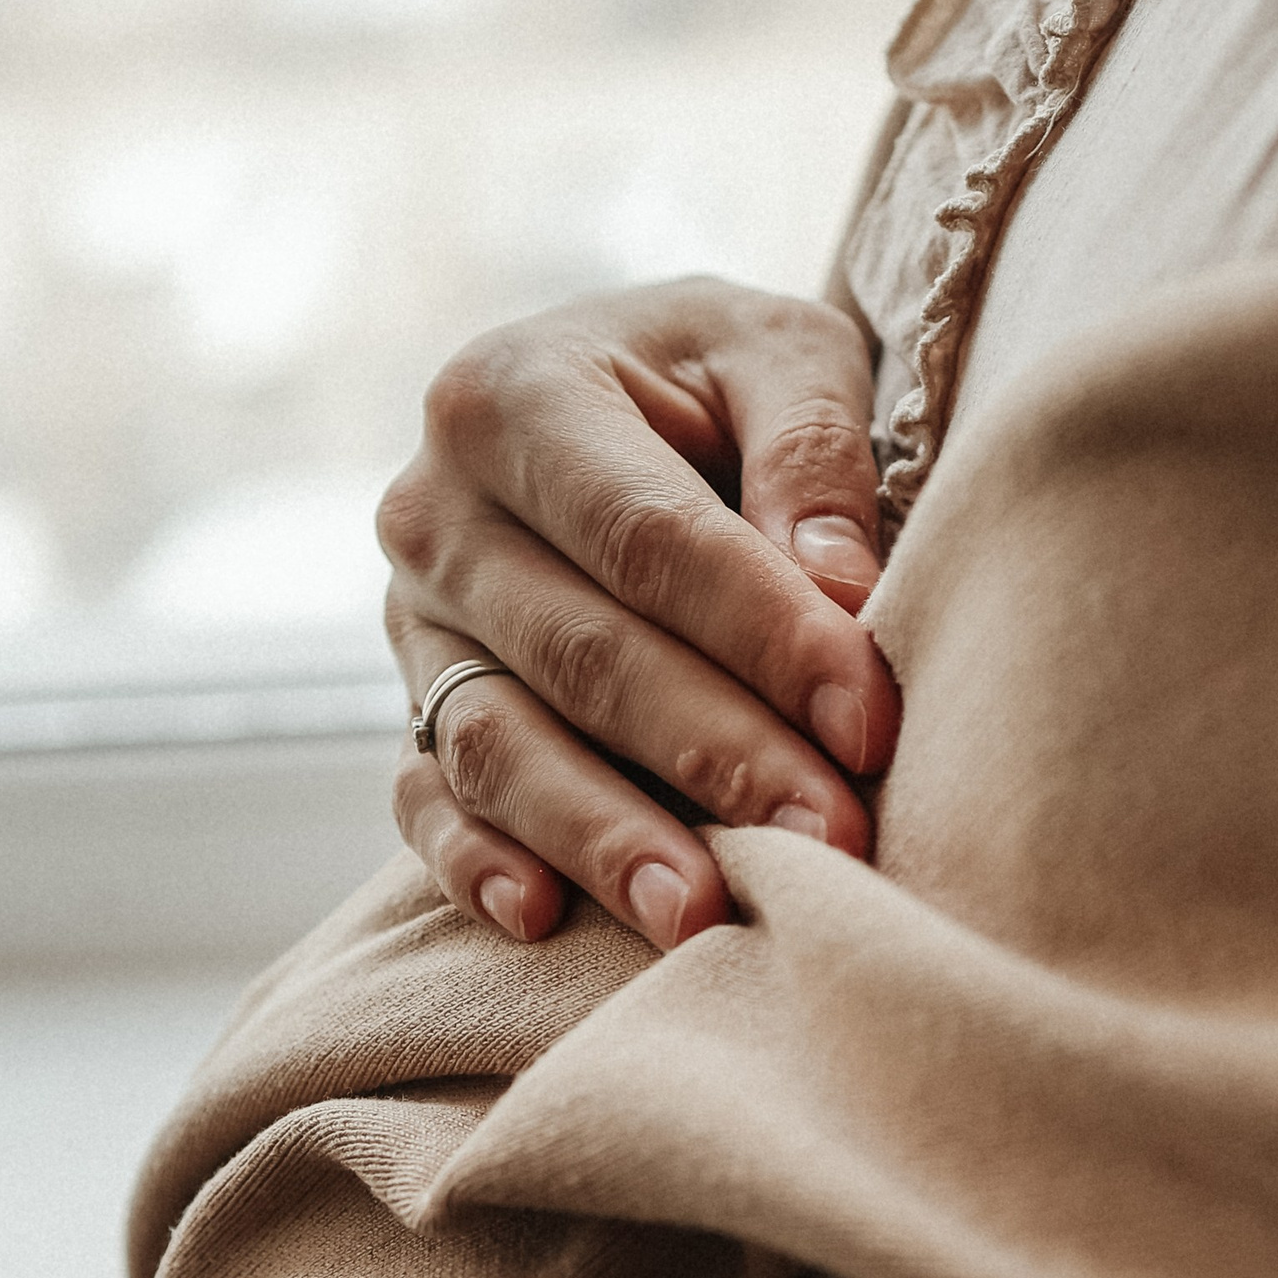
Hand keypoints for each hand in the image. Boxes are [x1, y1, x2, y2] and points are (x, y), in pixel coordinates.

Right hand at [379, 278, 902, 951]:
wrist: (623, 402)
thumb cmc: (720, 383)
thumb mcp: (782, 356)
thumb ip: (814, 452)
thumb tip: (842, 590)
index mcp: (516, 396)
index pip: (648, 539)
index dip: (763, 636)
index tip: (867, 722)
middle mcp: (435, 510)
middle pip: (582, 656)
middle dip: (714, 756)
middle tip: (827, 837)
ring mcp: (412, 622)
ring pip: (497, 744)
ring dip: (604, 838)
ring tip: (704, 915)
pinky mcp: (409, 708)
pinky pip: (424, 799)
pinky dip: (474, 865)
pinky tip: (545, 922)